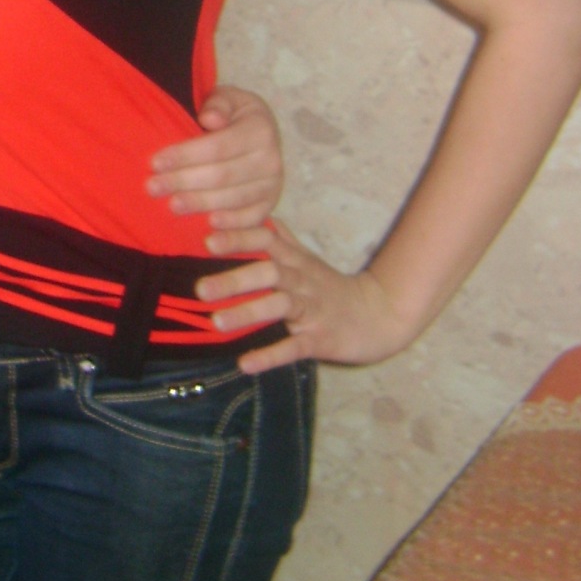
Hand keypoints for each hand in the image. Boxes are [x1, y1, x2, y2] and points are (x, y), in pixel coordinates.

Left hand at [148, 86, 283, 243]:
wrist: (262, 134)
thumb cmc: (235, 115)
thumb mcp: (229, 98)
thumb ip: (218, 103)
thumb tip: (209, 118)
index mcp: (260, 131)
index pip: (216, 147)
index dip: (184, 156)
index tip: (155, 162)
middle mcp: (271, 160)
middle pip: (221, 176)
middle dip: (183, 182)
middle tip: (153, 187)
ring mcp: (272, 186)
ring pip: (232, 199)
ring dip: (199, 204)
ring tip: (171, 206)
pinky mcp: (270, 206)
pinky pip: (250, 220)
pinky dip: (230, 226)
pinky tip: (207, 227)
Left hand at [195, 219, 414, 374]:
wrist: (380, 315)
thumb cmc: (331, 288)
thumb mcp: (307, 259)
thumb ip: (282, 239)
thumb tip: (259, 216)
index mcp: (295, 261)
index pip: (266, 240)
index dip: (239, 236)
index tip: (208, 233)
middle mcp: (302, 281)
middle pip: (269, 272)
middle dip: (235, 279)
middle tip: (200, 289)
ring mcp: (312, 310)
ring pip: (280, 306)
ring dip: (248, 313)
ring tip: (217, 322)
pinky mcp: (320, 339)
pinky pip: (294, 347)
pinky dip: (270, 355)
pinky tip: (245, 363)